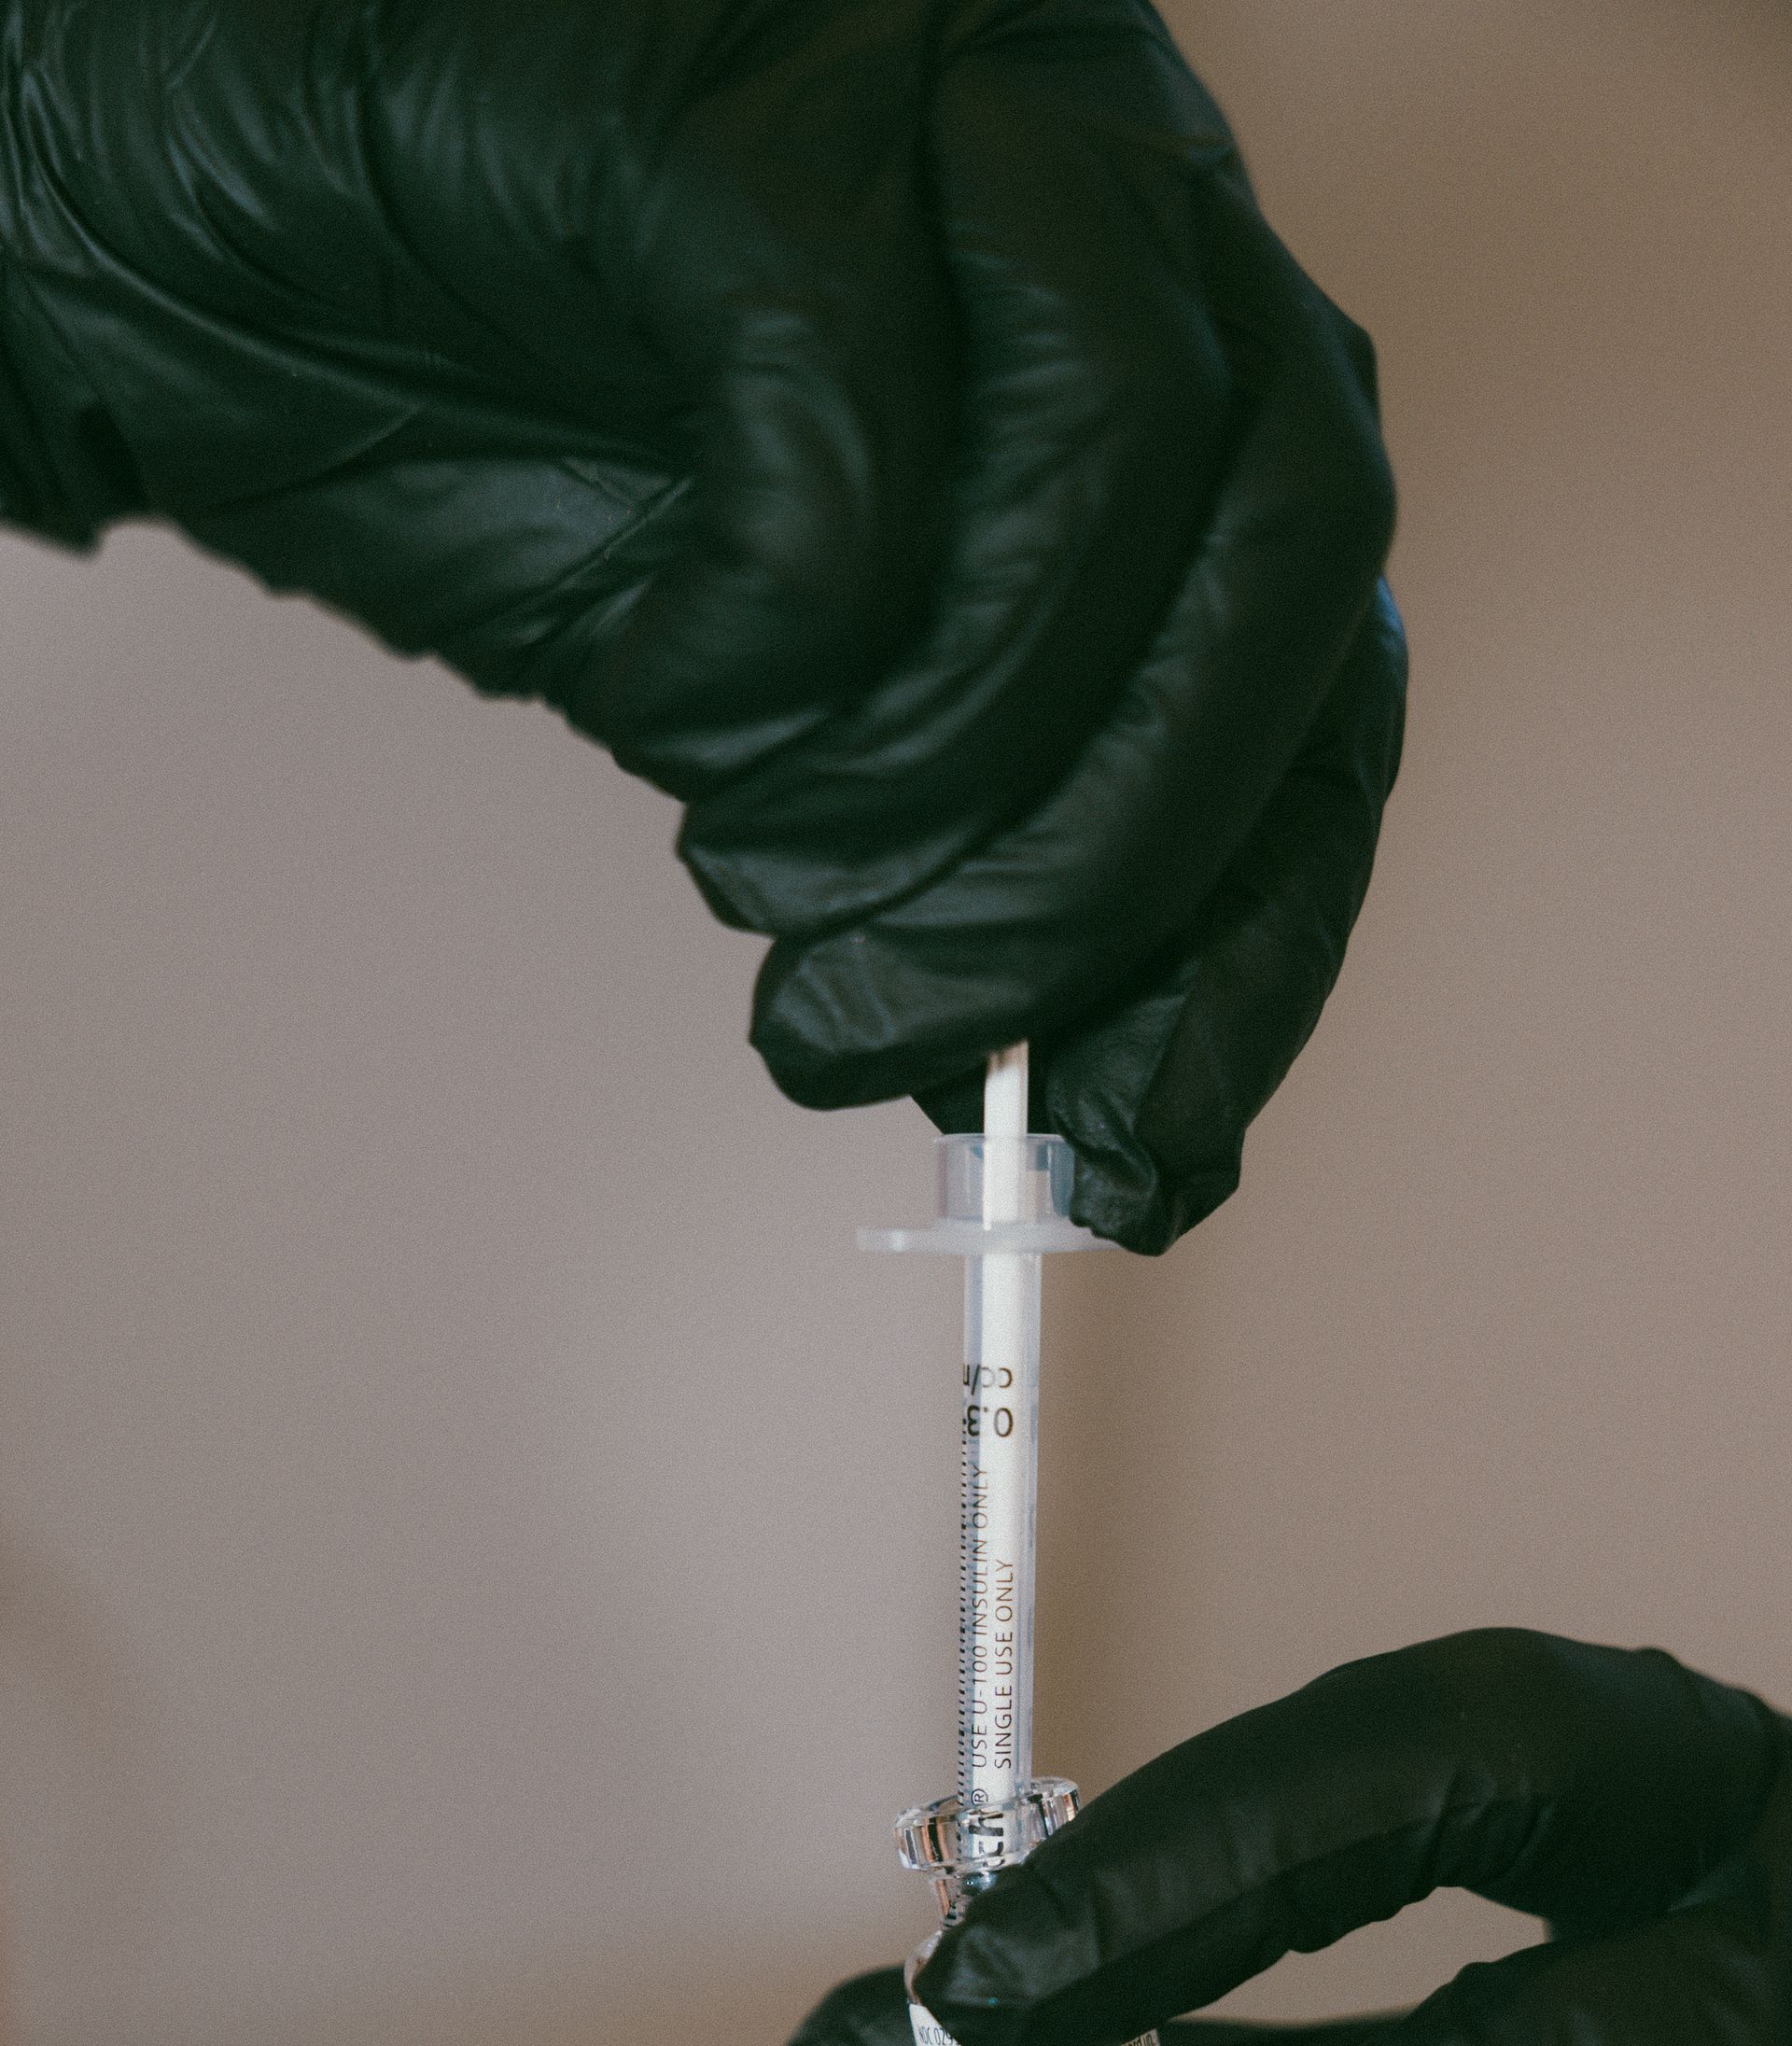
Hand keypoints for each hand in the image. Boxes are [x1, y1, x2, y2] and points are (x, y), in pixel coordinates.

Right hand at [0, 0, 1402, 1249]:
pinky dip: (772, 633)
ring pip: (1120, 459)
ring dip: (939, 765)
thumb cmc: (510, 461)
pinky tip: (665, 693)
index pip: (1334, 684)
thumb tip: (1126, 1125)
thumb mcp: (800, 733)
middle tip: (897, 1039)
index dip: (1256, 945)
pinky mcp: (755, 85)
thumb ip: (981, 866)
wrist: (218, 271)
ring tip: (754, 877)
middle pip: (1287, 559)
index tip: (1140, 1158)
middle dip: (1104, 874)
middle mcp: (1123, 197)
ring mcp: (955, 96)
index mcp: (1170, 368)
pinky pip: (849, 403)